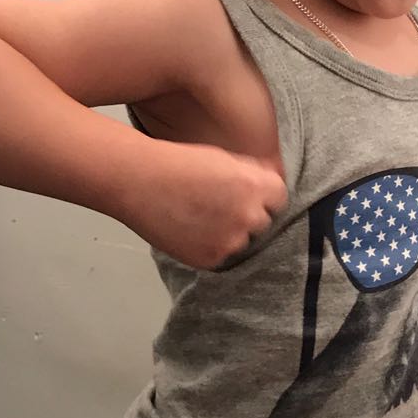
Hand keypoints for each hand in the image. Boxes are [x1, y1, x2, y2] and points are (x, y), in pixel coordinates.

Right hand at [116, 139, 287, 268]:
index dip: (264, 196)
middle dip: (248, 215)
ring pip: (242, 241)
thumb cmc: (177, 164)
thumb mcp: (224, 159)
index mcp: (255, 187)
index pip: (280, 198)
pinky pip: (221, 255)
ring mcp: (229, 241)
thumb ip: (253, 174)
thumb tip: (273, 179)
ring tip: (200, 217)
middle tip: (219, 205)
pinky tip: (190, 229)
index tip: (249, 194)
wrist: (137, 182)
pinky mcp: (210, 259)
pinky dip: (210, 246)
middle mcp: (247, 216)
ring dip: (230, 233)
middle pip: (263, 222)